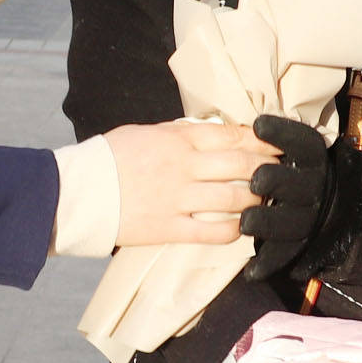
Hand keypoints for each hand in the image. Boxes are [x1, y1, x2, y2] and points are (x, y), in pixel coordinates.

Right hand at [102, 120, 278, 246]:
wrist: (77, 192)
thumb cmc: (108, 158)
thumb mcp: (144, 133)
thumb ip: (177, 132)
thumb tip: (208, 131)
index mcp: (176, 140)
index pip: (230, 135)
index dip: (259, 140)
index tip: (276, 144)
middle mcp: (183, 167)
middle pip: (241, 165)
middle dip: (268, 167)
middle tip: (284, 172)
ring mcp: (178, 198)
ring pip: (234, 198)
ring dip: (257, 199)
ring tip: (267, 200)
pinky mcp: (170, 227)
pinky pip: (213, 231)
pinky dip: (234, 230)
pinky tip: (244, 228)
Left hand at [240, 114, 359, 281]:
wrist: (335, 207)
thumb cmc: (295, 169)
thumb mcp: (293, 149)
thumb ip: (269, 142)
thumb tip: (243, 125)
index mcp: (313, 159)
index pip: (302, 143)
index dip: (281, 133)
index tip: (258, 125)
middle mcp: (314, 188)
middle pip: (294, 184)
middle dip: (273, 180)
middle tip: (254, 180)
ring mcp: (307, 218)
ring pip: (288, 222)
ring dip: (266, 222)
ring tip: (246, 222)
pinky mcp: (298, 245)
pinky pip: (284, 255)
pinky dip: (267, 264)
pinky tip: (251, 271)